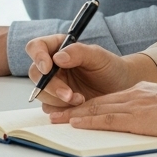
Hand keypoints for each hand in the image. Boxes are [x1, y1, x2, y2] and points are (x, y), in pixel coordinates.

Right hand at [24, 36, 156, 108]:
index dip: (37, 57)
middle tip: (69, 94)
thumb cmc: (110, 68)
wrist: (121, 89)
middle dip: (51, 86)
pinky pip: (49, 107)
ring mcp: (53, 84)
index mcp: (58, 47)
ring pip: (40, 93)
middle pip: (35, 73)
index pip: (36, 47)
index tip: (48, 67)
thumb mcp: (99, 56)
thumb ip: (78, 52)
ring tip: (81, 99)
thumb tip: (58, 57)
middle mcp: (52, 65)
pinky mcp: (57, 102)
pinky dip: (62, 110)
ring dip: (59, 100)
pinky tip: (78, 106)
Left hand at [49, 82, 156, 139]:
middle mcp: (133, 95)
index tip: (73, 108)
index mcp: (140, 91)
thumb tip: (146, 115)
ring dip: (74, 115)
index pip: (108, 98)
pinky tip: (76, 123)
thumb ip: (153, 106)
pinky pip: (107, 118)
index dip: (88, 104)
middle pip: (96, 102)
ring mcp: (134, 105)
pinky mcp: (137, 117)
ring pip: (96, 109)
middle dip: (73, 107)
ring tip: (56, 118)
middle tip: (54, 112)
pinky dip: (88, 120)